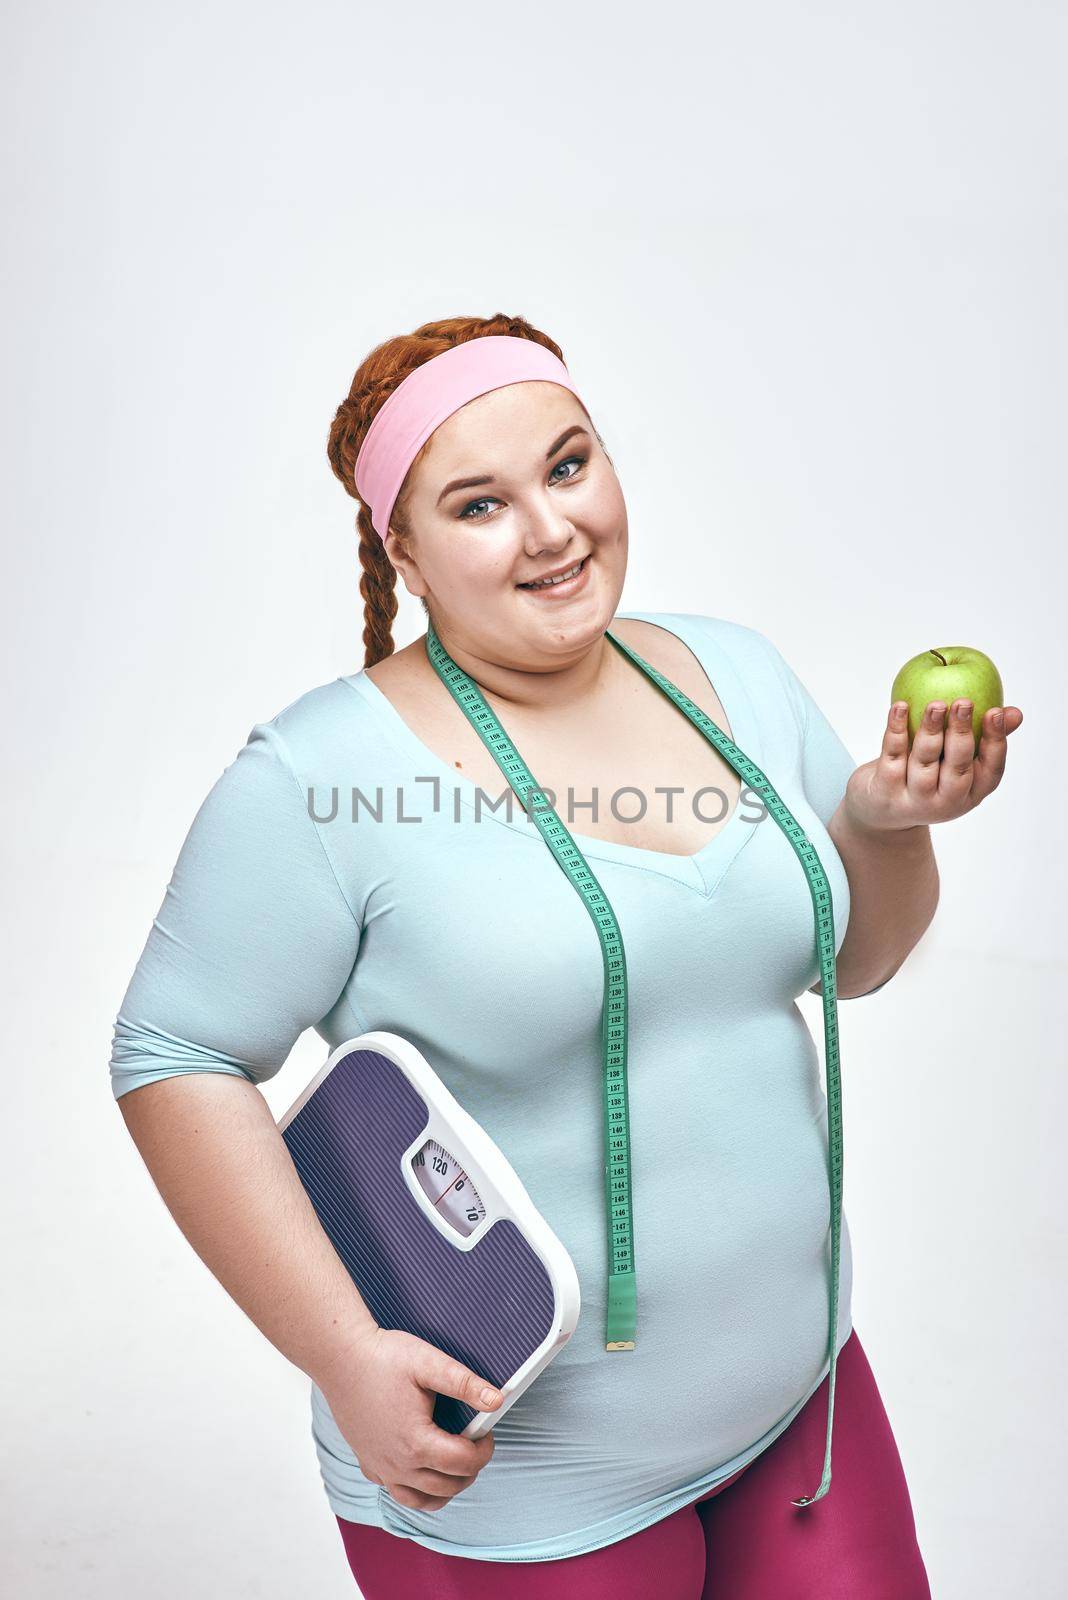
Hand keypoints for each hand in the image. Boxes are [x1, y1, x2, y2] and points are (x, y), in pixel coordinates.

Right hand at [319, 1326, 503, 1512]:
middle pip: (447, 1487)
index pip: (464, 1463)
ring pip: (420, 1501)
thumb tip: (497, 1400)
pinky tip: (421, 1466)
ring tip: (455, 1466)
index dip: (484, 1449)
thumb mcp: (429, 1363)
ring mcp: (380, 1467)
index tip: (487, 1431)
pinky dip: (416, 1488)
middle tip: (475, 1444)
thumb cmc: (383, 1357)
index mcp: (416, 1443)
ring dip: (444, 1489)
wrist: (340, 1356)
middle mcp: (397, 1465)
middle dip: (470, 1469)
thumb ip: (465, 1383)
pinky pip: (396, 1490)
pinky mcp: (367, 1462)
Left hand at [842, 697, 1023, 833]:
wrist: (880, 812)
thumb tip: (1013, 712)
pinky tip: (900, 707)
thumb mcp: (957, 763)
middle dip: (962, 734)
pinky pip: (893, 757)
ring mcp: (915, 800)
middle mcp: (947, 802)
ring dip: (931, 731)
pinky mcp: (886, 792)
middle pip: (957, 768)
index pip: (991, 770)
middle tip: (964, 703)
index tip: (995, 711)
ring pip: (925, 763)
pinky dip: (896, 730)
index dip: (995, 741)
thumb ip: (984, 738)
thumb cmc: (928, 776)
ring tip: (935, 704)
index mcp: (971, 793)